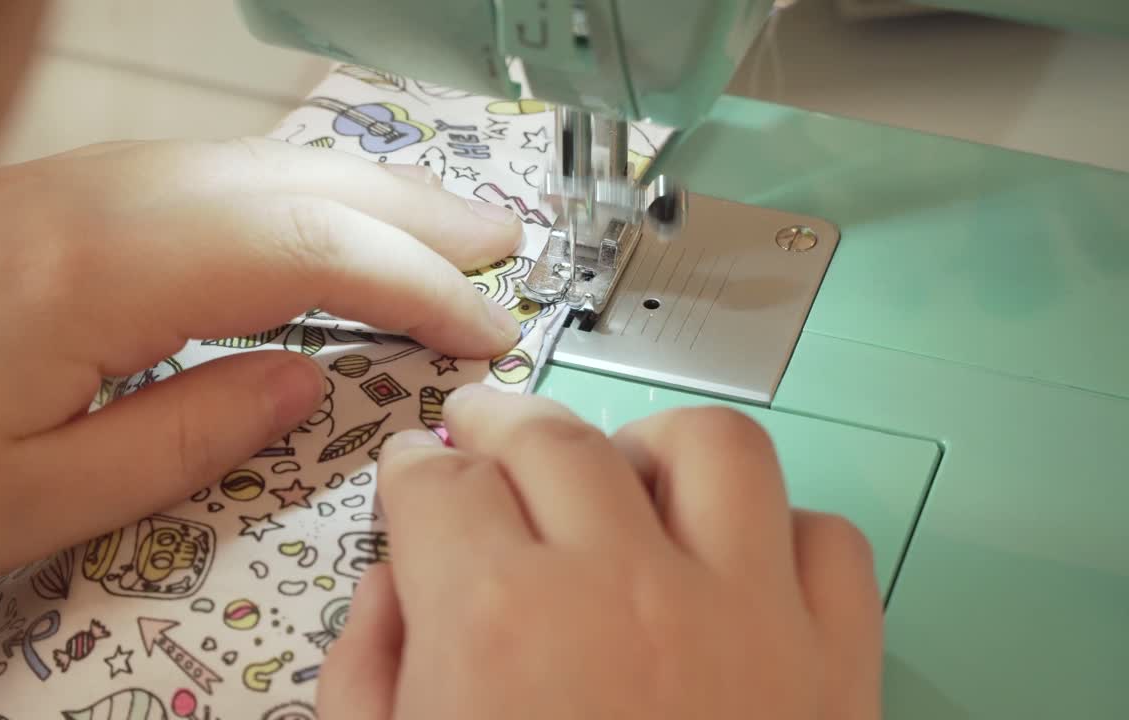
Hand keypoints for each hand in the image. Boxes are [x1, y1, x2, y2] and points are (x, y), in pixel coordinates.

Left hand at [0, 138, 521, 601]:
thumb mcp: (30, 502)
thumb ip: (185, 439)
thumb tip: (302, 382)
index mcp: (82, 278)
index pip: (298, 248)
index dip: (410, 279)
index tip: (480, 322)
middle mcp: (84, 205)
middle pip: (290, 177)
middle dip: (413, 208)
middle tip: (500, 243)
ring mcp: (72, 187)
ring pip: (256, 163)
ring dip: (365, 194)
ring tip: (444, 230)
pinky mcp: (64, 198)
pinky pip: (214, 179)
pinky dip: (300, 199)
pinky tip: (334, 227)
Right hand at [321, 389, 882, 718]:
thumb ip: (368, 669)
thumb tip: (394, 582)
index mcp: (496, 626)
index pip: (438, 482)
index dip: (414, 470)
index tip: (417, 474)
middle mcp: (623, 595)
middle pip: (555, 436)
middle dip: (503, 422)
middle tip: (487, 434)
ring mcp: (745, 621)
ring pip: (713, 446)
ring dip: (652, 446)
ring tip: (622, 475)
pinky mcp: (837, 669)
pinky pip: (826, 542)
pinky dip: (780, 534)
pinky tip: (734, 564)